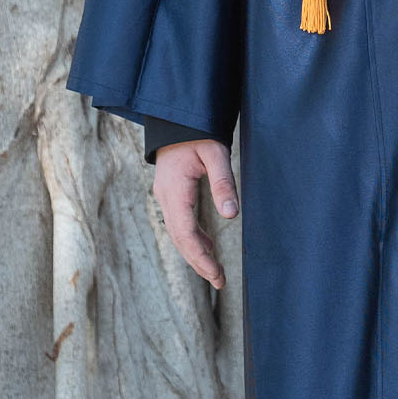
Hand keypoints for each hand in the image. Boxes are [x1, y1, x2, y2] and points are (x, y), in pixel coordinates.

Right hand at [152, 139, 238, 289]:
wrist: (178, 117)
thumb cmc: (198, 132)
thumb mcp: (215, 152)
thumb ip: (223, 182)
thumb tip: (232, 216)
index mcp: (175, 190)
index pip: (186, 233)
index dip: (201, 257)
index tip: (217, 274)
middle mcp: (165, 197)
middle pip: (180, 238)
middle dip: (199, 262)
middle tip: (220, 281)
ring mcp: (165, 196)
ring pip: (178, 233)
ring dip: (195, 252)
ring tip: (215, 272)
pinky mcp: (171, 193)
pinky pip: (179, 222)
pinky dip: (193, 237)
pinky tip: (207, 245)